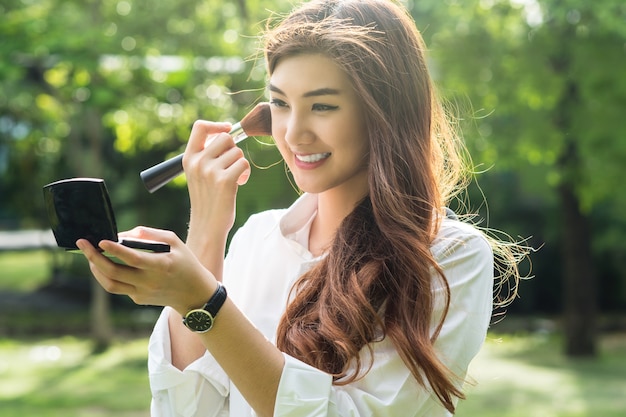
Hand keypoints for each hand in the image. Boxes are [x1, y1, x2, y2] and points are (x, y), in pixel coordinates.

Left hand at [76, 226, 216, 314]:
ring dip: (96, 269)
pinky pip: (118, 288)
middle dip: (94, 257)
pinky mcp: (138, 299)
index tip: (101, 240)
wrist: (194, 293)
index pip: (133, 258)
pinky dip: (107, 275)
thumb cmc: (185, 262)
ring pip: (110, 284)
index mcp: (161, 265)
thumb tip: (123, 234)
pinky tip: (105, 265)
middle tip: (83, 244)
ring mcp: (143, 293)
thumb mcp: (175, 242)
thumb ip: (150, 234)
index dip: (115, 249)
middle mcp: (150, 282)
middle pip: (114, 272)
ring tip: (90, 256)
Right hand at [183, 121, 250, 237]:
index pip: (200, 127)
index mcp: (188, 158)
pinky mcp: (225, 180)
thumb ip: (208, 154)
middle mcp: (198, 162)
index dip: (217, 125)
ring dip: (240, 163)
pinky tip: (239, 183)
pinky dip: (246, 173)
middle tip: (230, 165)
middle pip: (225, 138)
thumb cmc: (208, 198)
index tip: (228, 129)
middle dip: (233, 149)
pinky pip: (243, 163)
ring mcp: (210, 171)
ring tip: (233, 178)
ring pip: (237, 152)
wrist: (208, 225)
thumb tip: (229, 131)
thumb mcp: (199, 173)